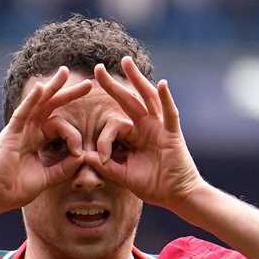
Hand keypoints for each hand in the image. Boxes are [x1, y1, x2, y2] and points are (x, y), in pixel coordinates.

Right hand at [0, 67, 91, 215]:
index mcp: (36, 140)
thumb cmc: (15, 189)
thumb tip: (82, 156)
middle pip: (51, 107)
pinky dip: (31, 100)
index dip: (73, 134)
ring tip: (65, 72)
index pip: (59, 125)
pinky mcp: (9, 134)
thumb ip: (64, 167)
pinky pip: (22, 113)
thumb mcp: (46, 178)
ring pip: (38, 103)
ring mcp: (18, 130)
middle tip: (89, 84)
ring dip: (52, 87)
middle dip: (69, 94)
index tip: (79, 150)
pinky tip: (41, 87)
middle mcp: (28, 131)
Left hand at [85, 57, 204, 210]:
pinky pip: (170, 114)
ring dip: (137, 79)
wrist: (176, 196)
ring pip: (147, 98)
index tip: (102, 158)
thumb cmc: (152, 185)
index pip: (113, 126)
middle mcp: (146, 127)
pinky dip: (166, 99)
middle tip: (97, 67)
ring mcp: (160, 127)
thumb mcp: (123, 175)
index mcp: (133, 136)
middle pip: (128, 100)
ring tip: (126, 62)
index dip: (104, 141)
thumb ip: (104, 165)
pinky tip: (161, 83)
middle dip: (112, 84)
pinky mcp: (173, 134)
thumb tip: (82, 155)